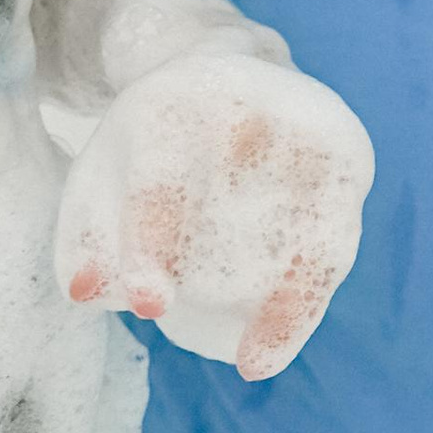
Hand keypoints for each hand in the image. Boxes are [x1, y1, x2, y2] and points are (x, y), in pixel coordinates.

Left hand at [55, 42, 372, 381]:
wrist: (227, 72)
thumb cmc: (156, 144)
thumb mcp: (104, 173)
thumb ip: (86, 235)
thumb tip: (87, 294)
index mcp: (174, 100)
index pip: (163, 173)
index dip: (153, 241)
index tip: (148, 306)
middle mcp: (246, 103)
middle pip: (237, 194)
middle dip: (217, 268)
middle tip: (188, 328)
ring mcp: (305, 126)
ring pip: (297, 223)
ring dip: (277, 300)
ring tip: (249, 359)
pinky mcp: (347, 153)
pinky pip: (334, 240)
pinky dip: (306, 300)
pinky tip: (272, 346)